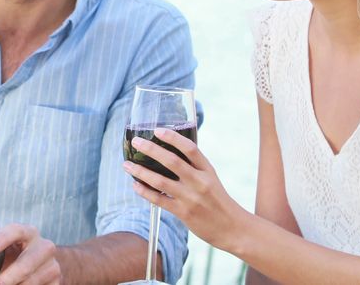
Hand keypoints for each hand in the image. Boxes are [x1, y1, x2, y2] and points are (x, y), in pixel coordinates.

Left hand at [0, 223, 60, 284]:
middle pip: (25, 265)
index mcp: (28, 233)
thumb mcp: (6, 248)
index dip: (2, 238)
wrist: (46, 263)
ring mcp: (52, 266)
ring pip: (30, 282)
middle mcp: (43, 247)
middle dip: (5, 279)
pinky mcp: (57, 282)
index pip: (16, 230)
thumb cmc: (17, 254)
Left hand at [123, 128, 245, 248]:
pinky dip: (145, 192)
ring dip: (141, 172)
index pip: (190, 148)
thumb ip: (194, 167)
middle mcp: (200, 182)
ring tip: (127, 165)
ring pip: (161, 181)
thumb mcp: (211, 179)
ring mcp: (191, 198)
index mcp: (208, 170)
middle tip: (136, 142)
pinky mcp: (184, 213)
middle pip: (172, 161)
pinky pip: (159, 200)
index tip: (157, 130)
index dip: (173, 137)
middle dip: (151, 150)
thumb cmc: (218, 201)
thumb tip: (169, 154)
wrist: (232, 228)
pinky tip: (135, 185)